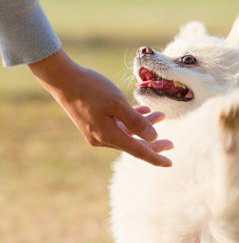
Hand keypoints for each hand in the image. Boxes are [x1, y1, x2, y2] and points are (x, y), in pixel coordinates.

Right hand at [28, 49, 173, 166]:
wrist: (61, 79)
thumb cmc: (91, 88)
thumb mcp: (118, 103)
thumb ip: (136, 122)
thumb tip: (153, 138)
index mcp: (108, 136)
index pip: (138, 151)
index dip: (156, 157)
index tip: (170, 163)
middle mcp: (102, 138)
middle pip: (133, 144)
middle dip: (153, 142)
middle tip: (171, 143)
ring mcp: (95, 131)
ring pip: (126, 133)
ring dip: (143, 125)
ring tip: (160, 115)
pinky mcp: (92, 123)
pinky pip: (116, 126)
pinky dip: (129, 120)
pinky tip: (142, 110)